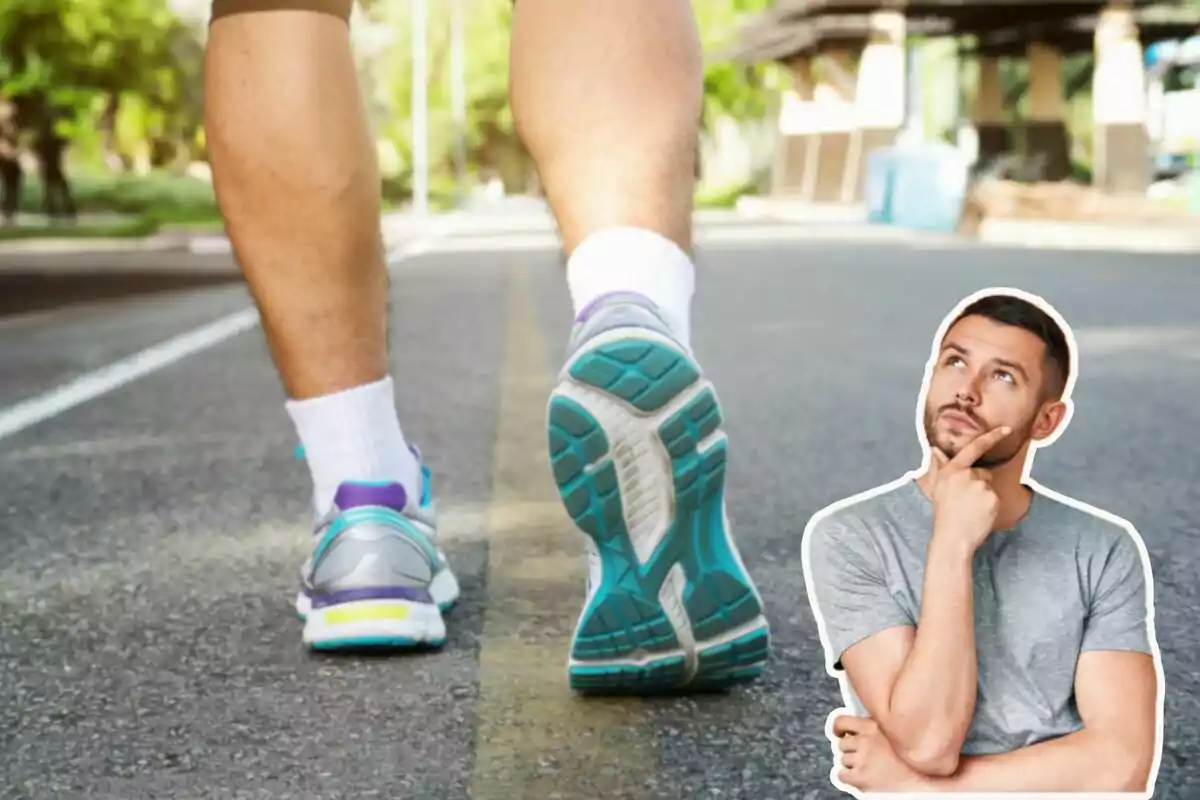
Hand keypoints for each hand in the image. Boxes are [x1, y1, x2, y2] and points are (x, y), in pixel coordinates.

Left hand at [832, 715, 931, 792]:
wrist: (921, 781)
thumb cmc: (910, 759)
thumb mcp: (894, 732)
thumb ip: (876, 727)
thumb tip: (861, 723)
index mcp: (872, 726)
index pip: (841, 721)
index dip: (837, 728)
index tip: (838, 732)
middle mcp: (866, 740)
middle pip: (842, 743)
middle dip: (850, 750)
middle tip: (861, 756)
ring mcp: (862, 758)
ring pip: (843, 759)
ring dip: (851, 764)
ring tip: (868, 767)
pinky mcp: (859, 776)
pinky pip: (842, 775)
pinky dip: (848, 777)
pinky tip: (860, 777)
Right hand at [928, 425, 1010, 550]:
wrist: (953, 536)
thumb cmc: (944, 513)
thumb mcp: (936, 487)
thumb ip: (938, 467)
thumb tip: (935, 449)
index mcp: (952, 470)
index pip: (974, 448)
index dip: (992, 437)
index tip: (1006, 429)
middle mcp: (967, 475)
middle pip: (982, 473)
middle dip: (978, 483)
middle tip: (965, 501)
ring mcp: (981, 486)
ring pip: (989, 486)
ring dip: (983, 495)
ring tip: (971, 509)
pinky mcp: (992, 498)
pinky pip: (995, 497)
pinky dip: (990, 505)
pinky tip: (979, 513)